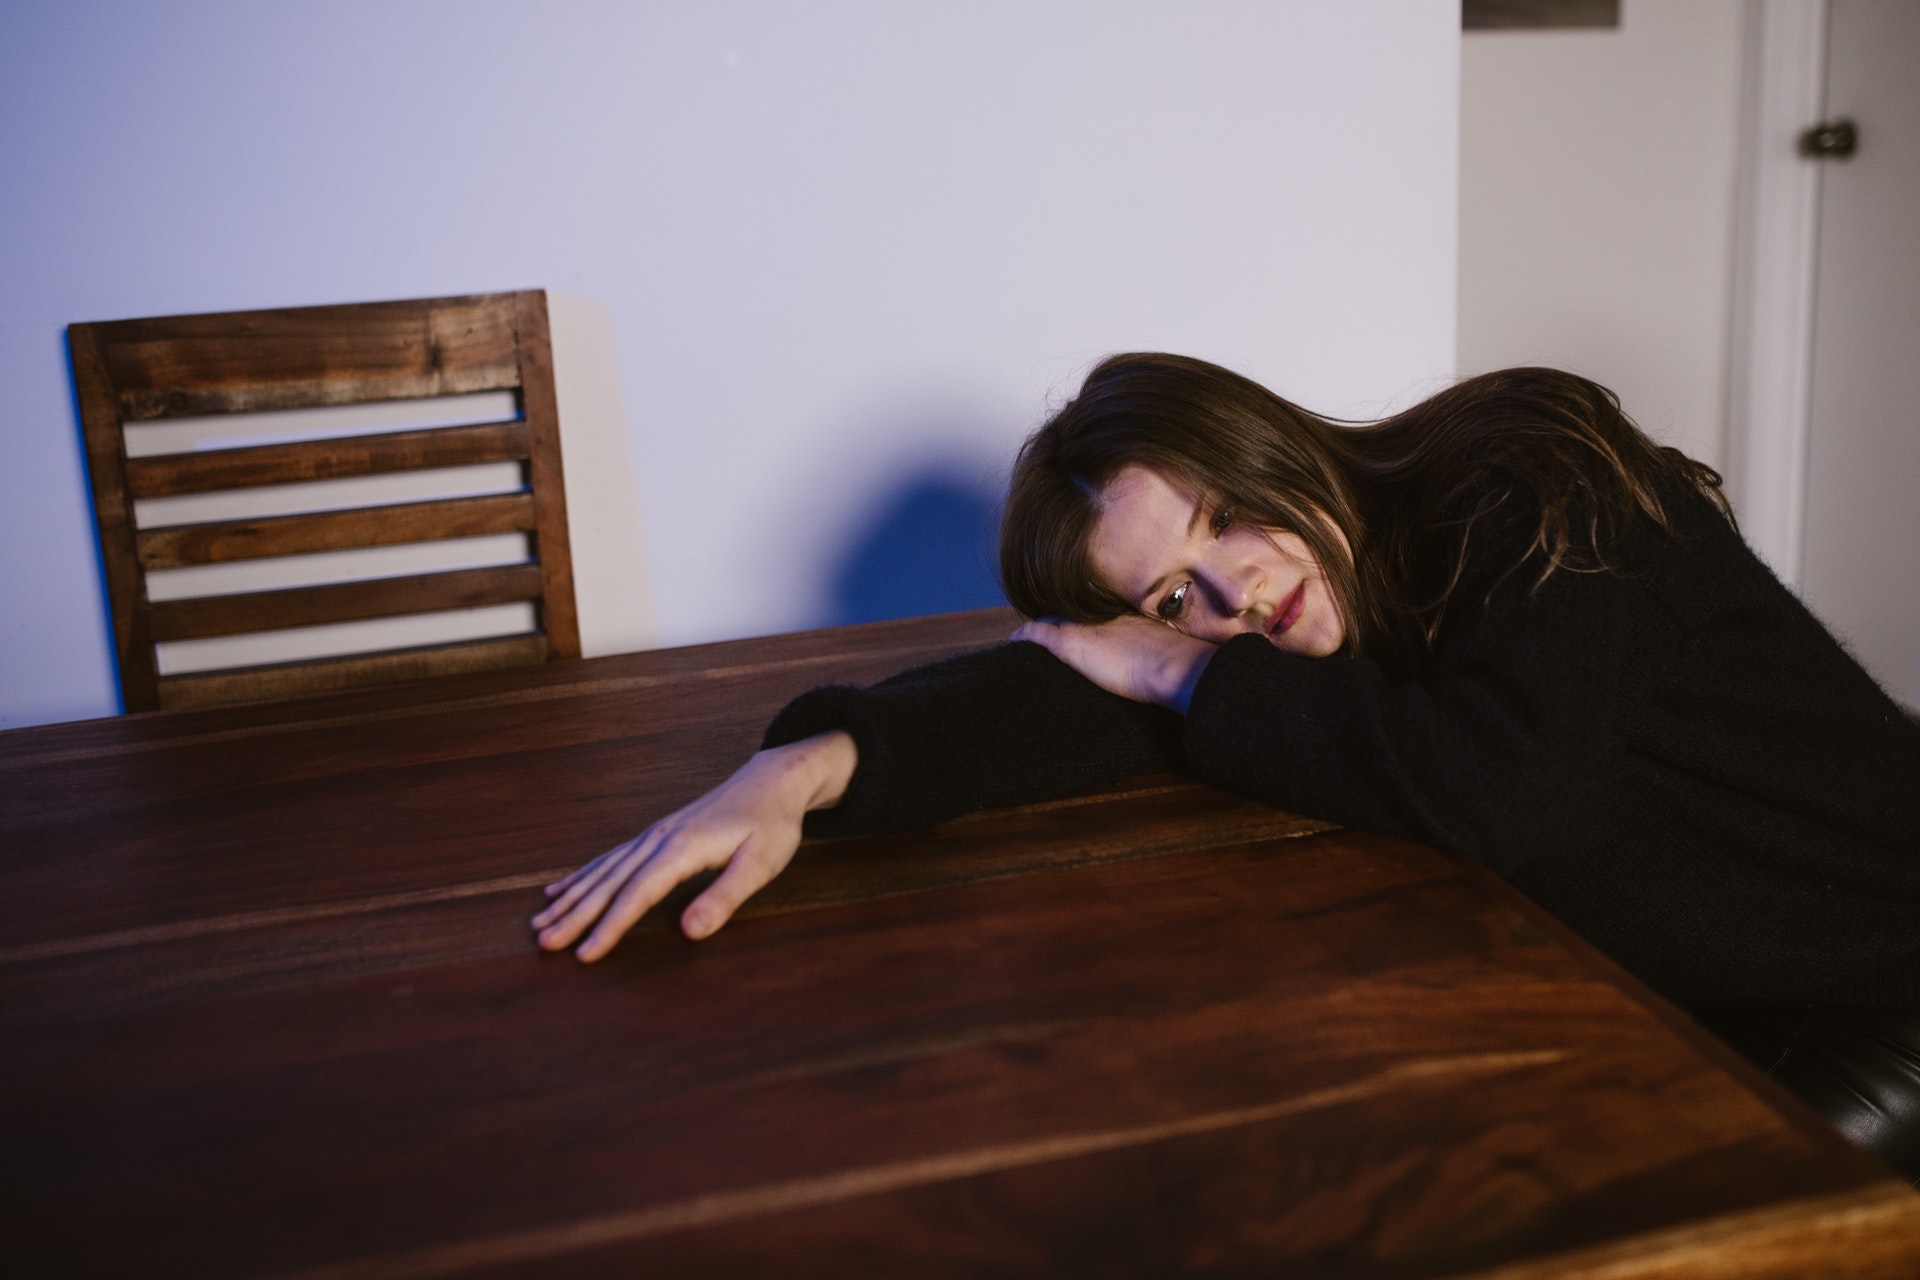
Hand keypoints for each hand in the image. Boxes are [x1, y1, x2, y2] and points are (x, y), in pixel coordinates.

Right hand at [531, 730, 856, 960]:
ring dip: (570, 898)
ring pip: (602, 870)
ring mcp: (653, 834)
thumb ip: (725, 897)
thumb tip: (689, 932)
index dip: (610, 926)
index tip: (584, 955)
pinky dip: (581, 876)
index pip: (638, 893)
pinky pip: (610, 858)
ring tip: (540, 923)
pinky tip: (559, 889)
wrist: (772, 781)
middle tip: (543, 943)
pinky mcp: (656, 835)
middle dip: (575, 916)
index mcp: (682, 848)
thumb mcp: (762, 863)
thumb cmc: (772, 824)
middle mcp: (658, 839)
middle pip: (609, 883)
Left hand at [1011, 615, 1217, 711]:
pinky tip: (1014, 642)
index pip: (1095, 613)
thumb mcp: (1168, 652)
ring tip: (1026, 638)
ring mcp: (1084, 628)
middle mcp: (1102, 617)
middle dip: (1058, 618)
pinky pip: (1036, 634)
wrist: (1172, 666)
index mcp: (1126, 618)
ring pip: (1052, 620)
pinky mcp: (1069, 644)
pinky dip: (1024, 637)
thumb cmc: (1178, 666)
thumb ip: (1160, 654)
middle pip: (1071, 612)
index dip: (1082, 617)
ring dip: (1040, 628)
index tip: (1073, 622)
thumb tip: (1170, 672)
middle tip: (1044, 628)